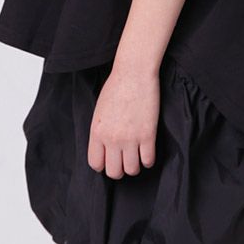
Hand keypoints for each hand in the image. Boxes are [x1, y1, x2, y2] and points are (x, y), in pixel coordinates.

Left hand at [87, 64, 159, 178]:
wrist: (134, 71)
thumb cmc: (116, 86)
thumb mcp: (100, 110)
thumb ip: (100, 131)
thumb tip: (104, 148)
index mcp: (97, 131)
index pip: (95, 164)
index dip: (103, 164)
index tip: (110, 159)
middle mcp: (112, 138)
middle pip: (114, 172)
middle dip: (119, 169)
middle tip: (124, 160)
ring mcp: (130, 138)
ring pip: (132, 169)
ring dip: (135, 165)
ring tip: (136, 155)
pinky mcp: (148, 135)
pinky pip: (148, 160)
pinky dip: (148, 159)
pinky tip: (147, 151)